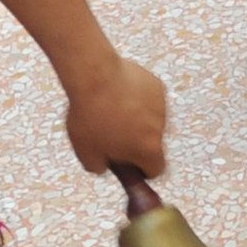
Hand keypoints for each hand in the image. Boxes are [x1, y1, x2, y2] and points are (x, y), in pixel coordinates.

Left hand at [59, 45, 171, 185]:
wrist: (95, 76)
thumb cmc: (90, 116)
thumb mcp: (85, 152)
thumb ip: (99, 167)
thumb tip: (104, 166)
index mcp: (148, 150)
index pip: (156, 170)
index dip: (141, 170)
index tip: (127, 163)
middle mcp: (160, 129)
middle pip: (151, 142)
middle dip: (135, 141)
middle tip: (110, 133)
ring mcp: (160, 106)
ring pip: (149, 119)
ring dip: (135, 118)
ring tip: (109, 108)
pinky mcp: (156, 86)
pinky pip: (148, 99)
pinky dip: (136, 98)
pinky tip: (116, 92)